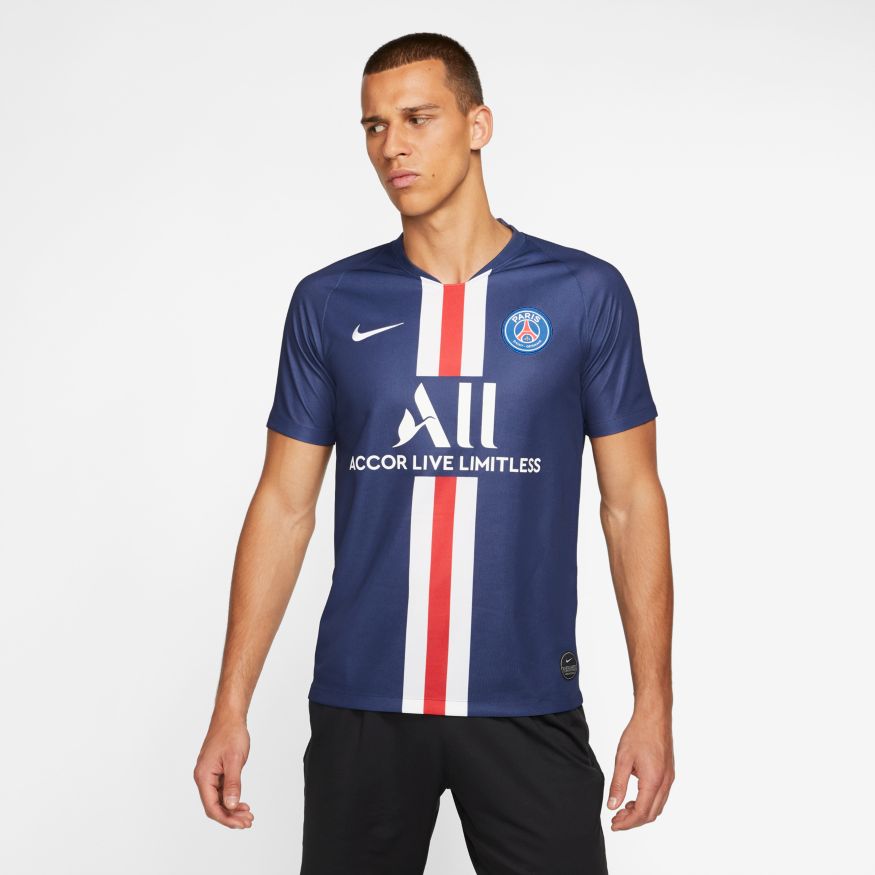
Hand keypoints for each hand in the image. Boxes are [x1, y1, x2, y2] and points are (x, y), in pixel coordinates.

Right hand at [193, 713, 254, 828]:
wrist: (230, 717)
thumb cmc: (231, 734)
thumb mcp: (234, 760)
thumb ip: (232, 784)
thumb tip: (231, 806)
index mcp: (203, 776)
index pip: (211, 806)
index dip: (226, 818)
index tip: (241, 824)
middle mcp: (203, 777)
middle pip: (214, 805)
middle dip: (231, 816)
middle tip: (248, 821)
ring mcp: (209, 774)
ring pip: (218, 799)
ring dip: (232, 809)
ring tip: (247, 815)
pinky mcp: (216, 771)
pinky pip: (221, 790)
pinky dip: (231, 798)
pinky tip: (241, 803)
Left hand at [607, 710, 673, 830]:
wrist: (654, 716)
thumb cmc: (638, 734)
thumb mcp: (622, 759)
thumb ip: (618, 785)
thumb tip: (612, 806)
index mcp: (653, 781)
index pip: (642, 813)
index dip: (627, 823)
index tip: (614, 824)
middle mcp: (665, 783)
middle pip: (651, 814)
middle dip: (633, 821)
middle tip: (615, 818)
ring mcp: (669, 779)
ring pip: (657, 807)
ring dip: (641, 812)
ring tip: (622, 809)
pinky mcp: (668, 773)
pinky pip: (660, 796)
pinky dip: (647, 803)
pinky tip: (634, 797)